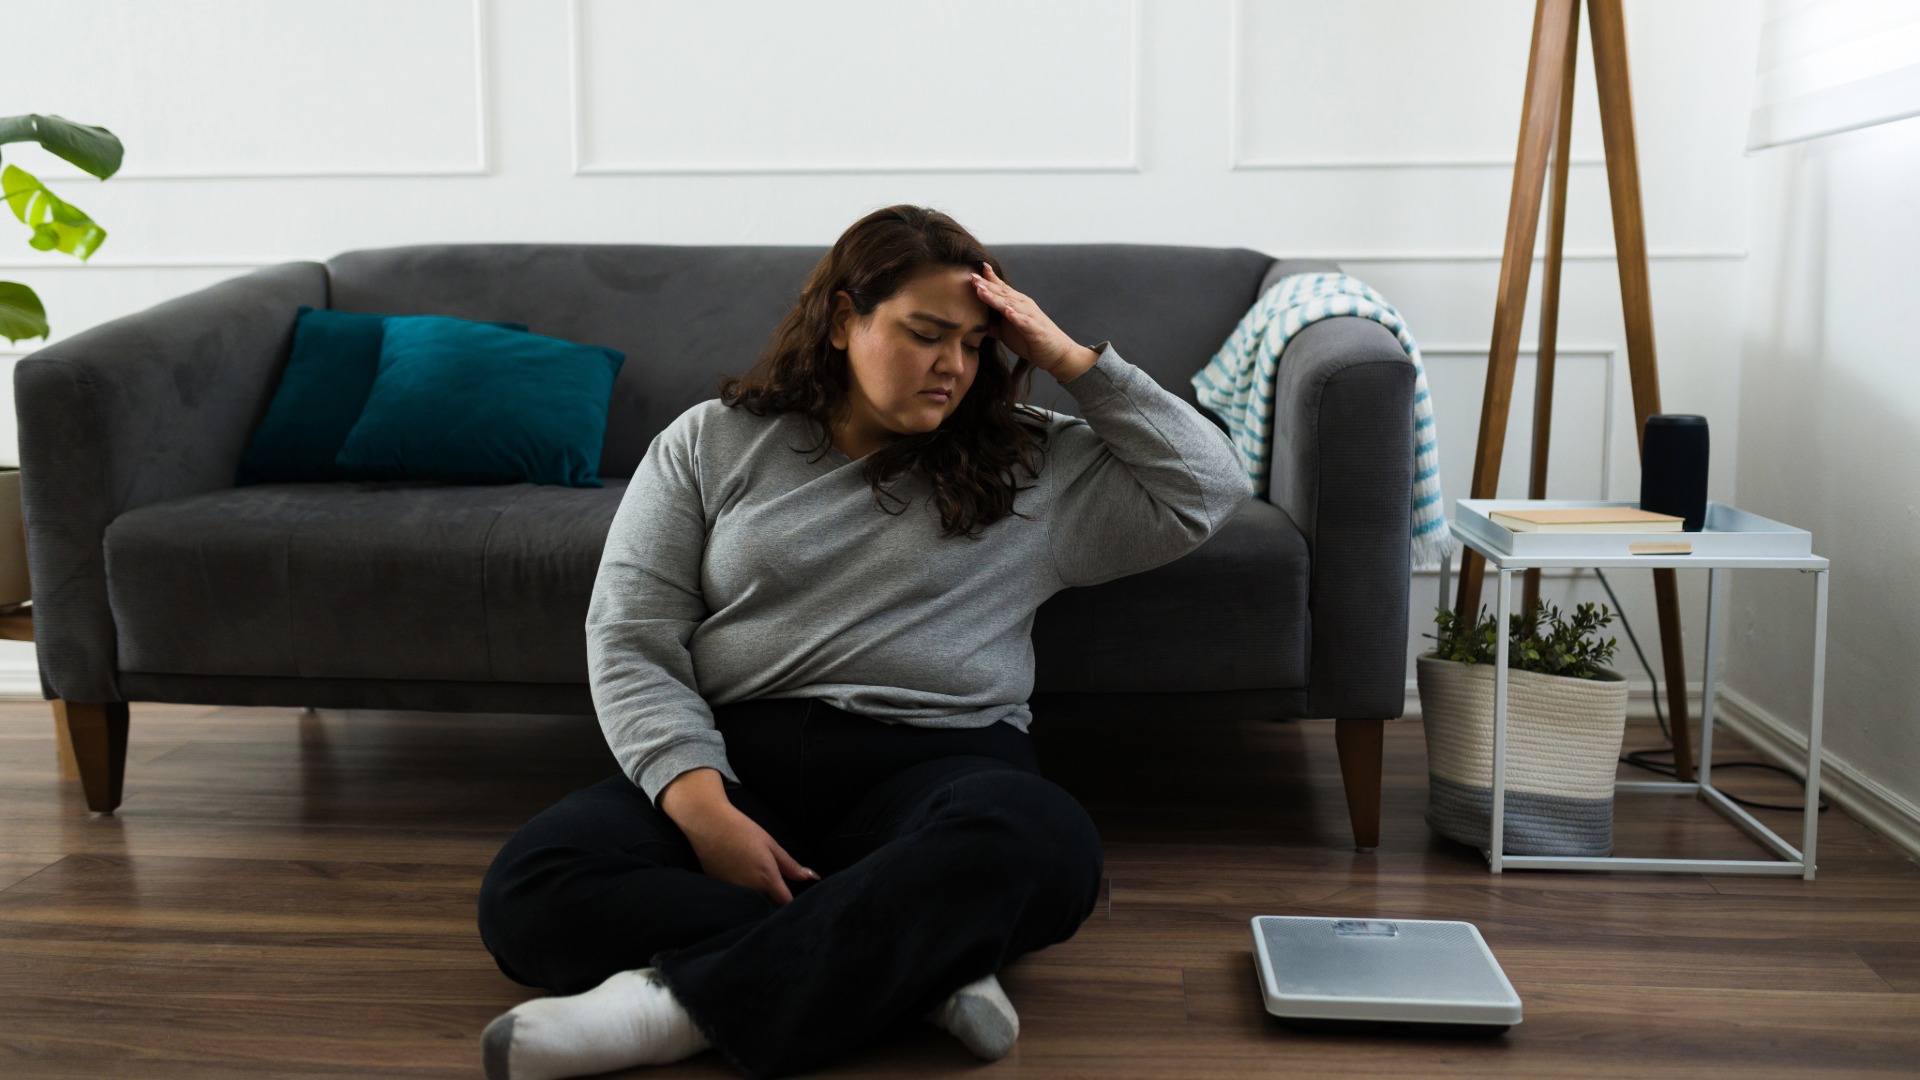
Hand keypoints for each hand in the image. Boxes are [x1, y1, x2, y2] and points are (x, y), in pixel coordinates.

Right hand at [666, 788, 817, 905]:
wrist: (708, 824)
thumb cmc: (742, 830)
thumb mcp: (771, 845)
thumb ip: (791, 866)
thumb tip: (813, 878)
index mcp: (766, 878)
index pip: (785, 904)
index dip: (792, 905)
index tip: (796, 899)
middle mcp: (750, 891)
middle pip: (769, 908)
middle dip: (776, 904)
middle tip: (779, 891)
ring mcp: (733, 893)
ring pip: (752, 906)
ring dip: (759, 902)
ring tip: (759, 886)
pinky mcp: (720, 890)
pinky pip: (737, 900)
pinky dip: (743, 898)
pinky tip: (742, 882)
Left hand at [969, 263, 1097, 379]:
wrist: (1057, 354)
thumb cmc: (1031, 341)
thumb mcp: (1007, 332)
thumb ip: (993, 326)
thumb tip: (974, 324)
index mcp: (1016, 304)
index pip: (1000, 289)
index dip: (986, 280)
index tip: (970, 272)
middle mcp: (1023, 306)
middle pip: (1002, 293)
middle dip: (986, 285)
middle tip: (971, 277)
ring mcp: (1030, 316)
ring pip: (1011, 304)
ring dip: (996, 297)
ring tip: (981, 290)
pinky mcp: (1036, 330)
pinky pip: (1025, 322)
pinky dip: (1016, 316)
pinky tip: (1007, 312)